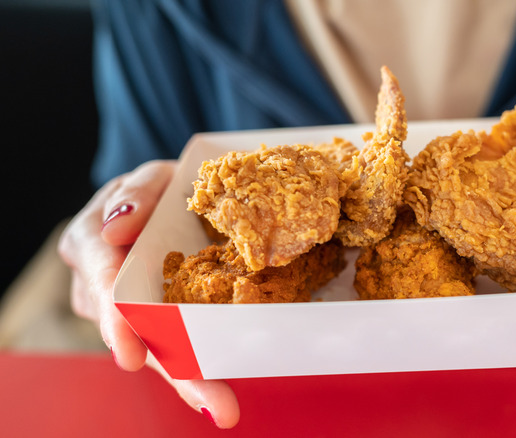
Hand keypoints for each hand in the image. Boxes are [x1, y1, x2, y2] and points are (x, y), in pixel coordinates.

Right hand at [57, 160, 239, 427]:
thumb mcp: (153, 177)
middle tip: (206, 399)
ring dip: (186, 375)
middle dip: (168, 367)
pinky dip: (194, 365)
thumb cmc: (162, 188)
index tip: (130, 353)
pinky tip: (217, 395)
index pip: (103, 282)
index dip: (117, 319)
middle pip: (131, 332)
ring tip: (218, 403)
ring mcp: (127, 307)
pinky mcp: (157, 318)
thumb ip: (137, 192)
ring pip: (154, 346)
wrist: (175, 199)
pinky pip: (173, 343)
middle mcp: (102, 284)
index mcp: (93, 244)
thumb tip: (116, 227)